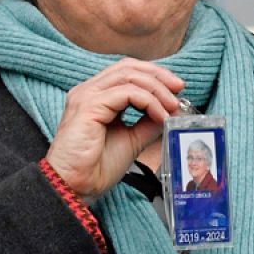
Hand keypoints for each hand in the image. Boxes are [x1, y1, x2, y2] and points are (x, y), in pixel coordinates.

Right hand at [45, 59, 184, 205]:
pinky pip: (127, 93)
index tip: (176, 90)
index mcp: (95, 96)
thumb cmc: (95, 167)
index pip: (126, 70)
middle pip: (128, 67)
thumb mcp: (131, 140)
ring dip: (156, 89)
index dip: (154, 75)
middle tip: (179, 90)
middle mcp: (88, 90)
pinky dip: (149, 102)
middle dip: (158, 76)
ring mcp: (86, 95)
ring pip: (129, 76)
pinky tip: (160, 116)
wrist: (75, 187)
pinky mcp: (89, 106)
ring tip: (172, 106)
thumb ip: (148, 122)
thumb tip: (170, 111)